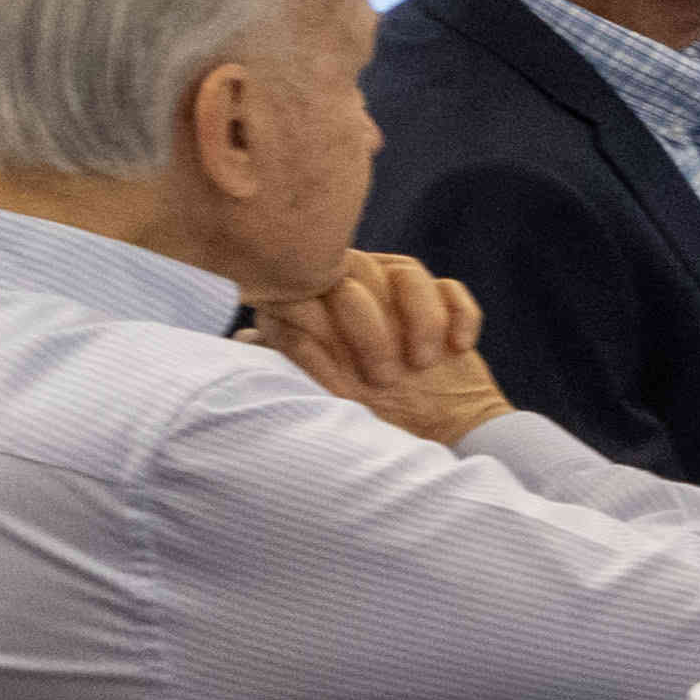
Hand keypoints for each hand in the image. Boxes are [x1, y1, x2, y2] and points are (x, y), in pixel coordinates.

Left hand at [242, 249, 503, 450]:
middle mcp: (360, 296)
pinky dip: (457, 316)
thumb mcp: (328, 393)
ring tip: (422, 365)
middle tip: (384, 377)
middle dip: (371, 328)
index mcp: (324, 314)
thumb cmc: (377, 418)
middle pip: (356, 267)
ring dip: (419, 321)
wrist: (446, 432)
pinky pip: (450, 288)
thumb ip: (291, 357)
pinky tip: (457, 348)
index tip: (340, 367)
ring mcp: (404, 298)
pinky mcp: (446, 304)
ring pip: (406, 271)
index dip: (317, 311)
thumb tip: (242, 337)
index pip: (308, 284)